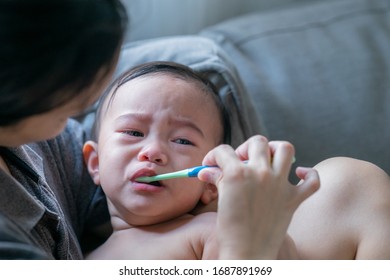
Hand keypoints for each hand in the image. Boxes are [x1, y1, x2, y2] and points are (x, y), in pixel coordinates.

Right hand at [198, 135, 319, 258]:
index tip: (211, 164)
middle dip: (246, 148)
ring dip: (276, 149)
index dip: (214, 156)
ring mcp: (280, 185)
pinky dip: (309, 174)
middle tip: (241, 160)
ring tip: (267, 158)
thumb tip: (206, 170)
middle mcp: (261, 174)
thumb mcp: (221, 200)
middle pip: (258, 142)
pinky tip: (298, 174)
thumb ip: (216, 179)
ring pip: (285, 149)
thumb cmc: (230, 230)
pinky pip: (312, 181)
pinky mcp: (294, 199)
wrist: (246, 254)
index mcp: (238, 173)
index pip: (224, 151)